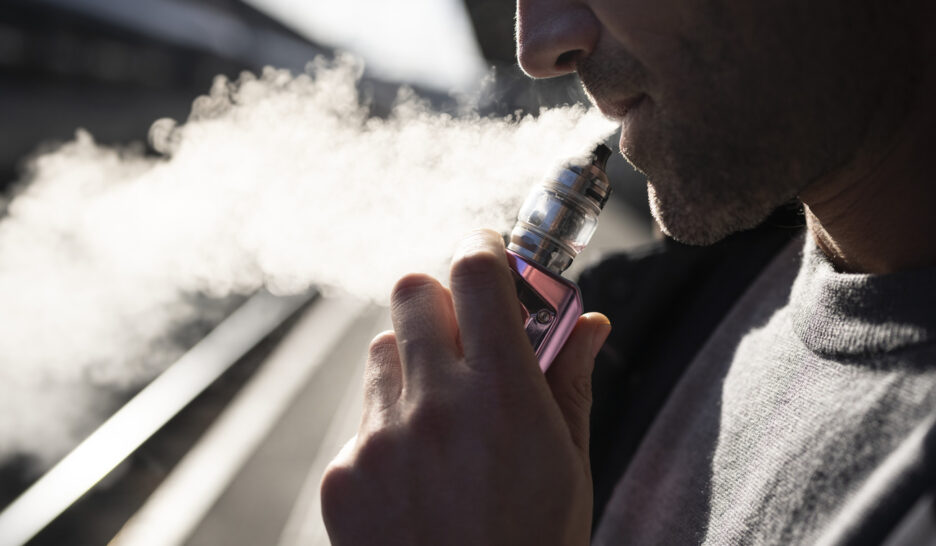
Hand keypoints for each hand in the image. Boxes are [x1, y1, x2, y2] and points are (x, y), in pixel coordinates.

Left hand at [320, 229, 611, 545]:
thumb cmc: (536, 543)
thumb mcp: (570, 462)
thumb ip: (570, 379)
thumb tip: (590, 321)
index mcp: (501, 395)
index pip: (476, 273)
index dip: (483, 247)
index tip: (490, 252)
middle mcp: (432, 406)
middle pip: (412, 290)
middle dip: (442, 297)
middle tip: (466, 330)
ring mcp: (379, 441)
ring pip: (383, 350)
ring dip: (412, 361)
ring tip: (442, 415)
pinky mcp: (343, 475)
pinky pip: (362, 418)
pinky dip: (389, 427)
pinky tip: (417, 474)